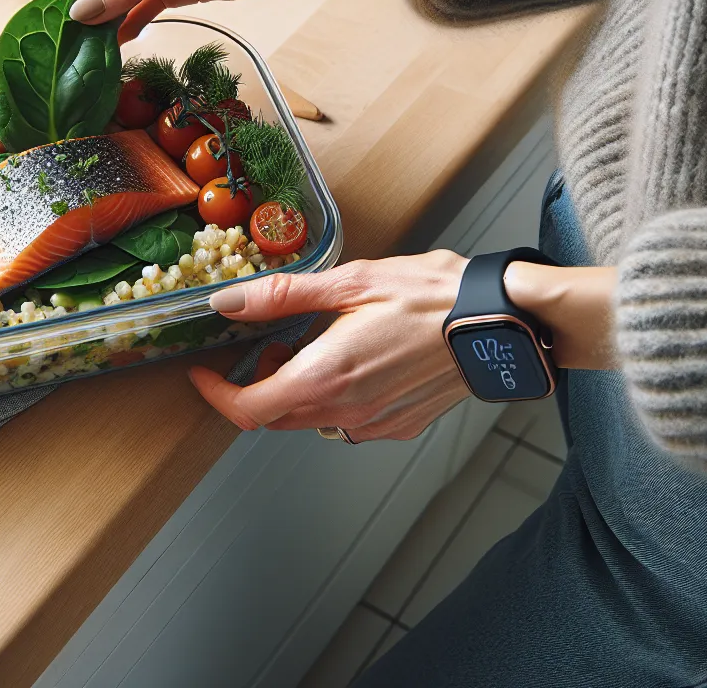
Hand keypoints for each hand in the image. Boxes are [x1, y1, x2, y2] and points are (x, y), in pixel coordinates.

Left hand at [188, 251, 471, 442]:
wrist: (502, 321)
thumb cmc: (433, 296)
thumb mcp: (349, 281)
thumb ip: (282, 296)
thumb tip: (229, 302)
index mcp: (325, 377)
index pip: (248, 410)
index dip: (216, 396)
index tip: (205, 375)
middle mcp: (347, 411)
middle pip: (277, 417)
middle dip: (259, 386)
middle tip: (271, 345)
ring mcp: (376, 423)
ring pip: (313, 420)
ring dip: (299, 390)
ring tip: (317, 345)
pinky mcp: (400, 424)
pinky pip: (349, 421)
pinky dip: (336, 396)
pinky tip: (356, 359)